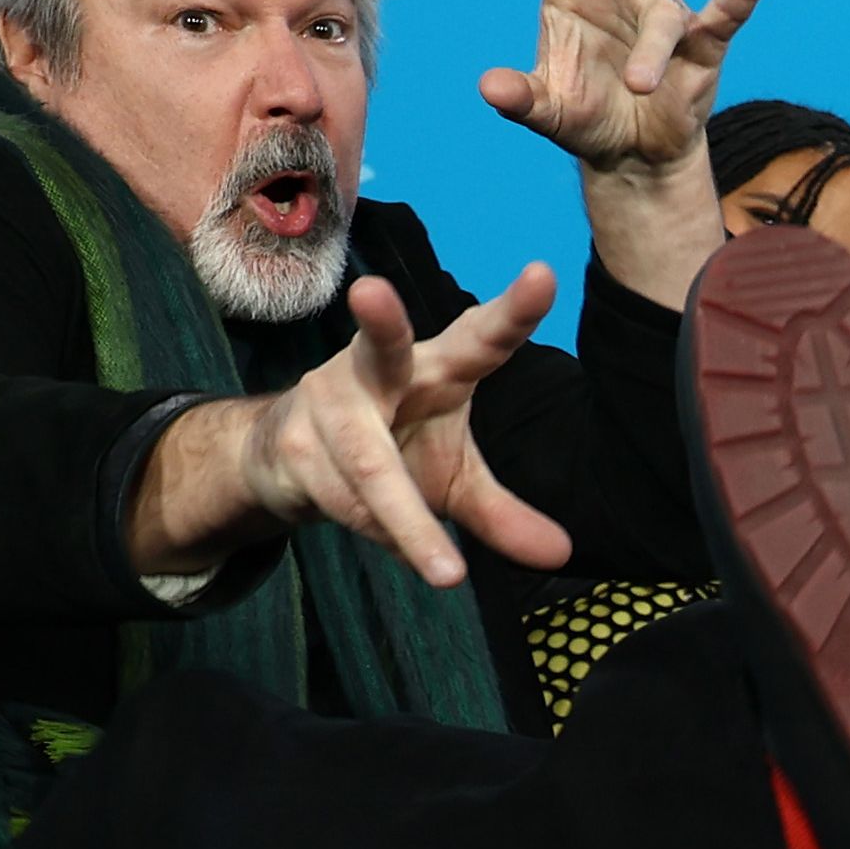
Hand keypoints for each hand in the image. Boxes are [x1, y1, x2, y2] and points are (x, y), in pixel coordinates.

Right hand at [144, 266, 571, 585]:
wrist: (288, 461)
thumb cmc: (393, 451)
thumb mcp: (454, 484)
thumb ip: (502, 516)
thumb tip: (561, 556)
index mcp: (437, 368)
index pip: (480, 338)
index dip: (513, 312)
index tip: (543, 276)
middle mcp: (378, 370)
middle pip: (380, 347)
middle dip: (379, 321)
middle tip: (372, 290)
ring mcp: (329, 401)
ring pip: (369, 464)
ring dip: (407, 523)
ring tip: (447, 572)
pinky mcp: (295, 442)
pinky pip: (343, 497)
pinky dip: (377, 530)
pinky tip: (388, 536)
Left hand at [474, 0, 773, 307]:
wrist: (633, 158)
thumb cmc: (584, 118)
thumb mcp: (547, 110)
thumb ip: (520, 97)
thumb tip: (490, 88)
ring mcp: (662, 13)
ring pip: (664, 14)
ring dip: (652, 52)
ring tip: (643, 89)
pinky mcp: (702, 44)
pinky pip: (728, 11)